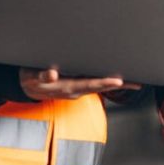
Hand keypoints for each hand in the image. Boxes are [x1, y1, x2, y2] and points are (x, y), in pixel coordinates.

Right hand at [19, 67, 133, 99]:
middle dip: (118, 85)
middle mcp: (75, 90)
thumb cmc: (31, 78)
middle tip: (135, 82)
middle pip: (100, 87)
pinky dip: (109, 83)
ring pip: (100, 86)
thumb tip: (52, 74)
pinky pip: (96, 85)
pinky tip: (120, 81)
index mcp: (66, 87)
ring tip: (135, 81)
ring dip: (117, 84)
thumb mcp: (32, 76)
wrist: (27, 87)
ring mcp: (78, 89)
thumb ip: (42, 76)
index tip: (118, 81)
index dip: (104, 83)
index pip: (89, 85)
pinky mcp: (78, 86)